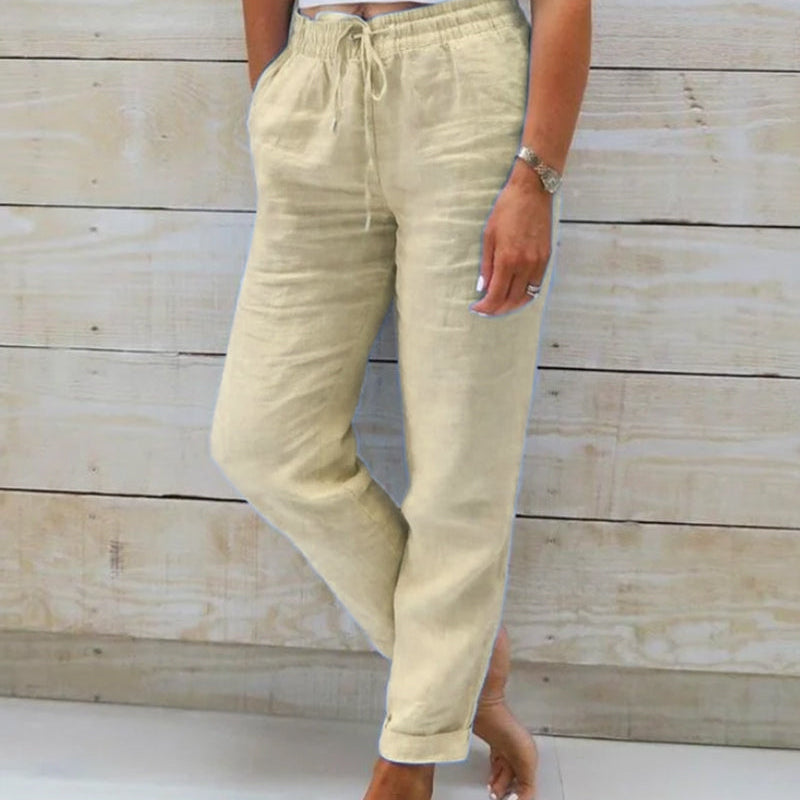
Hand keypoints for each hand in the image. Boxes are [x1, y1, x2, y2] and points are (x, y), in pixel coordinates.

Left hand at [469, 158, 553, 316]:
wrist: (532, 192)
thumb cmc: (506, 210)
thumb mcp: (488, 236)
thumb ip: (486, 265)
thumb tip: (483, 287)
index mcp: (507, 260)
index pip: (496, 295)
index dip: (486, 307)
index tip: (477, 308)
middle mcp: (525, 265)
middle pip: (511, 300)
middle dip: (497, 309)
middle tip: (486, 309)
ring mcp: (538, 263)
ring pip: (526, 296)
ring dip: (512, 304)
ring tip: (500, 305)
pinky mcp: (546, 258)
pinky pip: (536, 285)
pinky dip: (525, 294)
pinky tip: (515, 293)